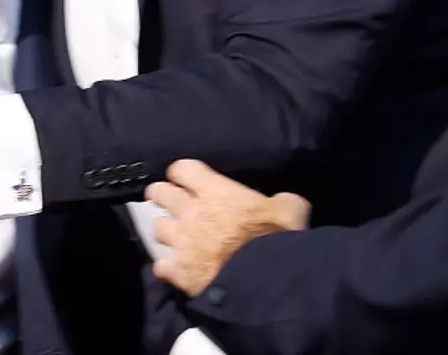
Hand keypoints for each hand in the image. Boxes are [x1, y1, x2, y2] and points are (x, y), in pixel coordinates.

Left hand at [147, 159, 310, 296]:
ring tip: (178, 239)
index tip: (188, 180)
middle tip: (172, 203)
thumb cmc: (277, 238)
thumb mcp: (290, 209)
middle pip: (159, 192)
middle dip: (163, 196)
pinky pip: (161, 266)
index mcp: (214, 191)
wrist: (267, 280)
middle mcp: (190, 211)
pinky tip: (176, 271)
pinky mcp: (180, 271)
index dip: (183, 174)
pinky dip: (167, 268)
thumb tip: (283, 203)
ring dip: (167, 232)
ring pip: (157, 228)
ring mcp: (182, 242)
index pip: (182, 168)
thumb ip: (280, 201)